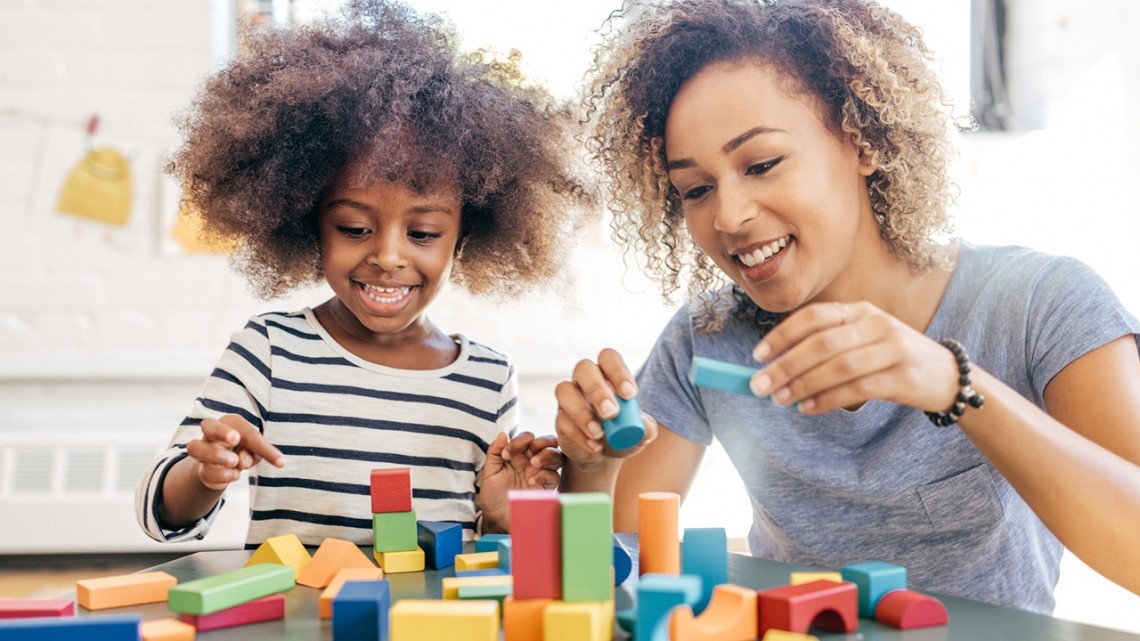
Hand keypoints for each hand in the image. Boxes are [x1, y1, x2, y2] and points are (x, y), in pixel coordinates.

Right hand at [186, 415, 285, 490]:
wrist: (223, 467)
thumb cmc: (244, 450)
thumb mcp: (255, 450)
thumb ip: (255, 452)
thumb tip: (243, 460)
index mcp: (230, 423)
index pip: (245, 430)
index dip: (261, 445)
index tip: (279, 461)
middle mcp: (212, 433)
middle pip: (208, 425)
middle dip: (221, 431)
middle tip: (235, 439)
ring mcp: (203, 451)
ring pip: (196, 448)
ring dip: (216, 454)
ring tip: (234, 461)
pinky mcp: (200, 469)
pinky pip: (205, 470)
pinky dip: (221, 474)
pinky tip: (235, 475)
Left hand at [477, 431, 562, 531]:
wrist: (497, 519)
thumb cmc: (493, 496)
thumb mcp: (489, 472)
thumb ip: (494, 452)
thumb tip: (503, 434)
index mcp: (519, 455)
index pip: (527, 437)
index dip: (520, 440)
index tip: (506, 454)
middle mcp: (532, 462)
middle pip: (549, 442)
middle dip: (542, 441)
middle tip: (530, 450)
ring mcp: (541, 474)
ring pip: (557, 455)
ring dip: (547, 455)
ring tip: (534, 463)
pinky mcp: (546, 488)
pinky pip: (554, 476)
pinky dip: (545, 474)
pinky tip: (532, 481)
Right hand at [553, 348, 658, 467]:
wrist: (604, 457)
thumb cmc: (623, 434)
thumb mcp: (639, 433)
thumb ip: (646, 429)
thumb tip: (647, 428)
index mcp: (608, 374)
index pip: (608, 358)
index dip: (618, 372)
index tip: (629, 395)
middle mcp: (586, 380)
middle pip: (583, 368)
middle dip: (597, 390)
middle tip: (611, 413)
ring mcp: (569, 398)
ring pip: (564, 390)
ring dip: (582, 412)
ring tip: (599, 433)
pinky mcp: (560, 419)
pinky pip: (562, 420)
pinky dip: (579, 435)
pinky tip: (594, 446)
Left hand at [748, 301, 959, 414]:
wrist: (946, 376)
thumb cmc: (890, 360)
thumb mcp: (862, 341)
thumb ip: (825, 349)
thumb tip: (775, 368)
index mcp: (860, 311)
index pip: (814, 316)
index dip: (783, 335)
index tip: (757, 355)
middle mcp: (876, 323)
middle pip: (822, 343)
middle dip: (786, 365)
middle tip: (760, 386)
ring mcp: (893, 348)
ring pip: (838, 366)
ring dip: (804, 385)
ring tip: (780, 400)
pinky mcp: (904, 376)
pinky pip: (858, 389)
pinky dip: (828, 399)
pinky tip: (808, 408)